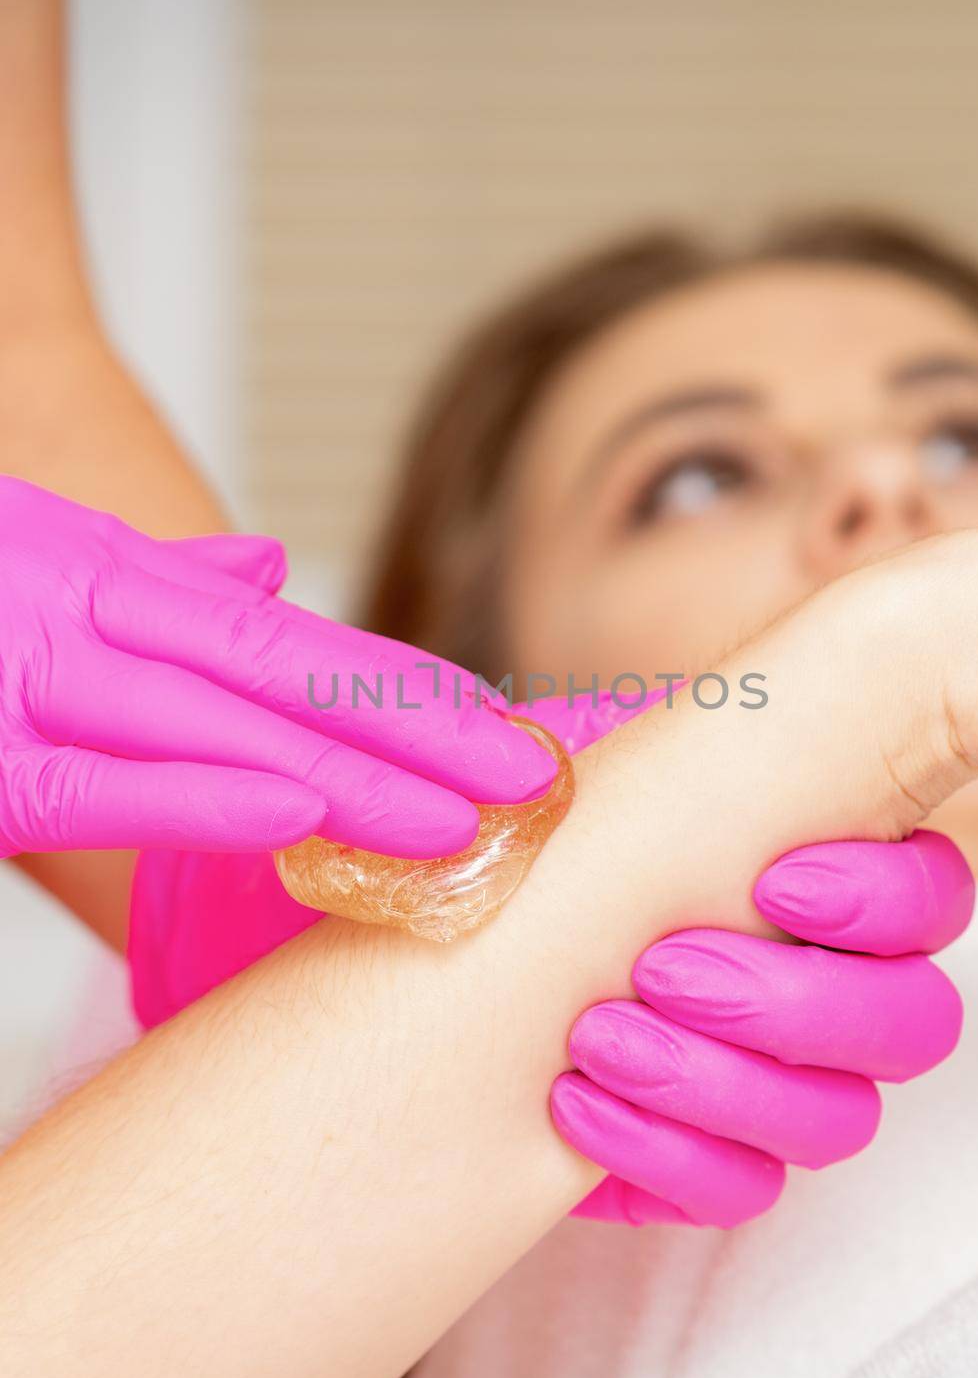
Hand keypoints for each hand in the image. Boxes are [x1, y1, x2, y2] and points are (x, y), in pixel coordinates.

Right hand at [0, 477, 553, 857]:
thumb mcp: (42, 556)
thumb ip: (159, 578)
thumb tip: (266, 570)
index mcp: (114, 573)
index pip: (285, 636)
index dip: (396, 683)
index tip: (494, 723)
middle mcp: (91, 612)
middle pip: (282, 672)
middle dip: (416, 730)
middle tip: (528, 780)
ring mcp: (34, 682)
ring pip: (217, 722)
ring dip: (347, 769)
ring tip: (458, 821)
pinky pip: (99, 787)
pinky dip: (201, 797)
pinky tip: (301, 816)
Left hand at [521, 696, 972, 1226]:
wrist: (432, 959)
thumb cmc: (524, 851)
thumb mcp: (589, 775)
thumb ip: (683, 745)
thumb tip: (730, 712)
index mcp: (817, 876)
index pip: (931, 901)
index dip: (880, 901)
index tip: (776, 879)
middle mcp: (822, 982)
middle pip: (910, 1023)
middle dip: (789, 1000)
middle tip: (661, 965)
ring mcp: (776, 1081)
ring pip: (835, 1120)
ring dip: (716, 1080)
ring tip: (592, 1035)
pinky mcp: (712, 1158)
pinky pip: (743, 1190)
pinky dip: (664, 1154)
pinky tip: (572, 1106)